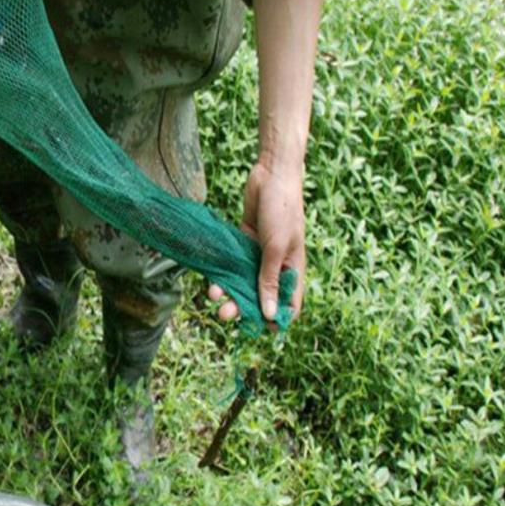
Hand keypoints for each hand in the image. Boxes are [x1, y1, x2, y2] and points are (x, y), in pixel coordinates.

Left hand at [207, 159, 305, 326]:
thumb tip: (270, 313)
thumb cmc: (282, 210)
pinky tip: (211, 282)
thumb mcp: (276, 248)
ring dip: (229, 293)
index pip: (289, 304)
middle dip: (243, 308)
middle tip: (225, 315)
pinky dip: (222, 275)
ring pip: (242, 283)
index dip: (277, 319)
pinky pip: (231, 266)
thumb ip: (270, 279)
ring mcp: (259, 255)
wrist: (271, 175)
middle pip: (260, 297)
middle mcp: (277, 266)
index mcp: (293, 269)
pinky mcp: (243, 244)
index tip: (260, 330)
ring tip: (213, 297)